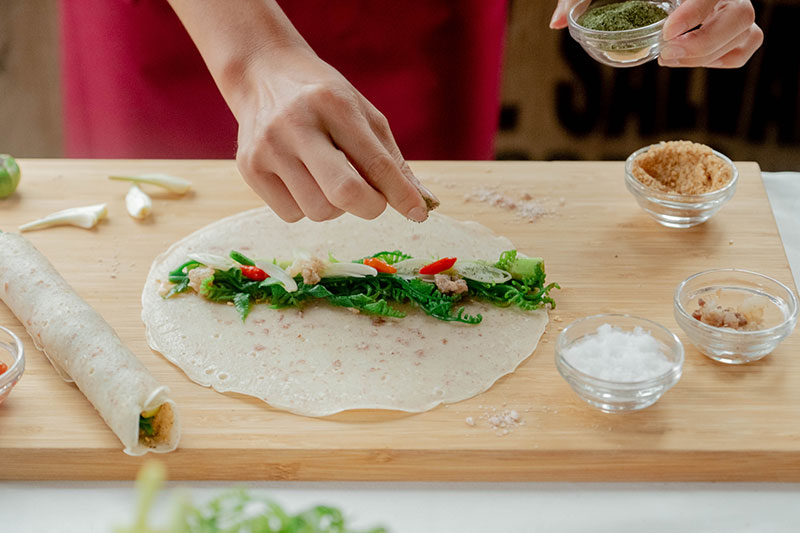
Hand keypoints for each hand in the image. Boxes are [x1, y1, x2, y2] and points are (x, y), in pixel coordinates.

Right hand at [232, 48, 433, 222]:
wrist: (262, 75)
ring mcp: (267, 148)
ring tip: (329, 178)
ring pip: (318, 211)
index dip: (400, 193)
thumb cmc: (324, 100)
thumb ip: (391, 160)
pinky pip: (291, 214)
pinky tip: (302, 180)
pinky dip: (306, 207)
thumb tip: (422, 205)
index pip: (374, 162)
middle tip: (374, 203)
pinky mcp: (249, 168)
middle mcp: (296, 124)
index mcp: (333, 103)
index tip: (418, 213)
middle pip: (344, 192)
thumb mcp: (363, 114)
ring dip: (335, 207)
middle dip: (370, 207)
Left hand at [549, 0, 762, 67]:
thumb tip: (554, 23)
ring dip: (709, 55)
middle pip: (742, 14)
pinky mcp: (729, 28)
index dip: (696, 12)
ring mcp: (729, 8)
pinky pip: (744, 47)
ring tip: (668, 59)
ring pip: (748, 32)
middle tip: (665, 54)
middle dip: (704, 42)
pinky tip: (683, 60)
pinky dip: (720, 60)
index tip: (665, 33)